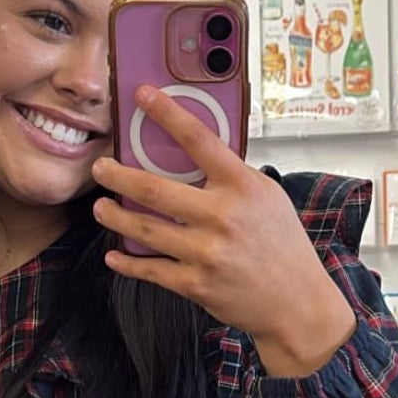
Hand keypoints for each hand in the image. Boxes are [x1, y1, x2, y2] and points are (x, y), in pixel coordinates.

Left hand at [91, 86, 356, 376]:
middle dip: (118, 176)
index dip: (166, 113)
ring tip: (101, 207)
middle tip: (100, 168)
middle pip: (154, 189)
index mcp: (242, 187)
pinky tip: (114, 254)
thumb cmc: (283, 245)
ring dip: (115, 217)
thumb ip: (232, 176)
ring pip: (144, 230)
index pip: (199, 139)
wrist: (297, 302)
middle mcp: (222, 217)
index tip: (142, 95)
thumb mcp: (268, 197)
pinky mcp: (196, 284)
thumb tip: (193, 155)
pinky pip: (151, 270)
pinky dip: (127, 263)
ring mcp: (206, 253)